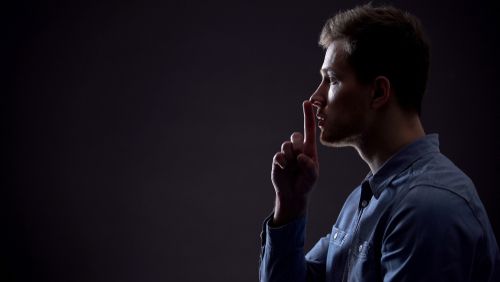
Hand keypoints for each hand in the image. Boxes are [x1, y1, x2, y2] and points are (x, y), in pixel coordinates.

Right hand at [270, 100, 318, 225]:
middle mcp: (298, 148)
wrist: (293, 194)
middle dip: (297, 146)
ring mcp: (287, 154)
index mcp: (309, 149)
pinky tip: (284, 169)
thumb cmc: (306, 183)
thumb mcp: (313, 176)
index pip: (309, 129)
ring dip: (290, 156)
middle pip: (296, 136)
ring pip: (286, 145)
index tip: (307, 102)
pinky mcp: (278, 160)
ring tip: (292, 167)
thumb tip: (300, 157)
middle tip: (299, 160)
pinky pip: (279, 155)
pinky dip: (282, 162)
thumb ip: (309, 166)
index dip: (308, 116)